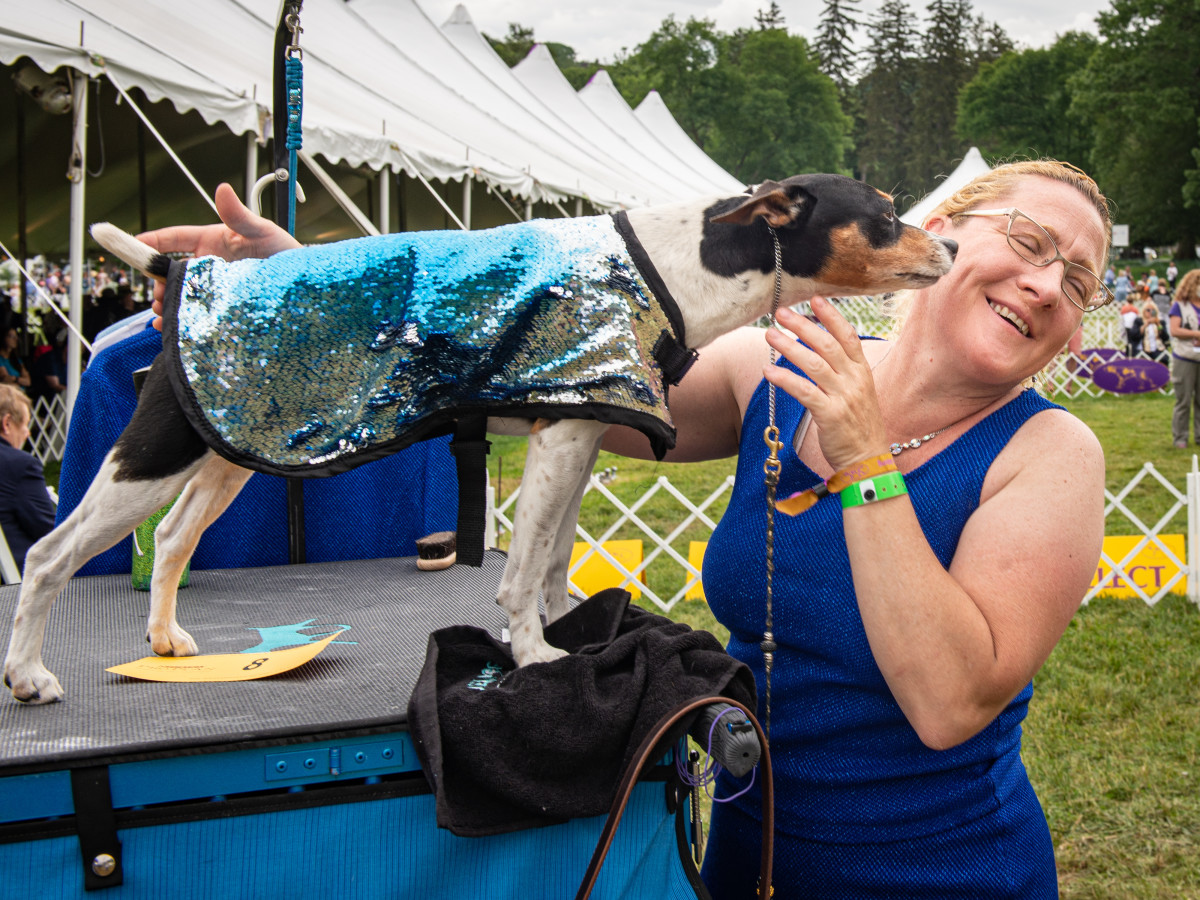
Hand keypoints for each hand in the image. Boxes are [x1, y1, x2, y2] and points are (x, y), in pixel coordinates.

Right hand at [138, 183, 300, 329]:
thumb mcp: (262, 230)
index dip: (150, 241)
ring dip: (166, 303)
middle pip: (170, 270)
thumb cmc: (284, 252)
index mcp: (211, 241)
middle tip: (156, 295)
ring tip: (163, 314)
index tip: (131, 245)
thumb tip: (222, 189)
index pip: (173, 238)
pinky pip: (193, 314)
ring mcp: (212, 287)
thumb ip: (239, 214)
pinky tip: (169, 329)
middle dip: (157, 281)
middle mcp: (207, 264)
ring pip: (179, 293)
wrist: (303, 285)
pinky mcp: (219, 307)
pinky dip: (178, 321)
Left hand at [761, 299, 888, 470]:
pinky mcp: (830, 415)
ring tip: (770, 335)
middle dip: (802, 325)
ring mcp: (844, 397)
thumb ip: (843, 371)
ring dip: (789, 347)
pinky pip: (804, 391)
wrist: (868, 461)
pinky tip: (769, 371)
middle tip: (780, 313)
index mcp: (863, 371)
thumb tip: (818, 349)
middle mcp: (855, 380)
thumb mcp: (859, 393)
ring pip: (813, 364)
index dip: (831, 315)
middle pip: (827, 344)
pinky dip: (785, 379)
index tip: (814, 298)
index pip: (848, 336)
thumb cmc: (858, 427)